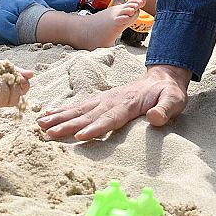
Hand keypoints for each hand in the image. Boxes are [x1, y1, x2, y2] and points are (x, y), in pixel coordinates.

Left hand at [0, 60, 34, 107]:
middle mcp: (5, 99)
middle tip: (4, 75)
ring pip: (4, 96)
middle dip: (10, 84)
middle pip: (15, 96)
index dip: (23, 83)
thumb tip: (32, 74)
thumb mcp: (4, 67)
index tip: (18, 76)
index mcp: (12, 90)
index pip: (24, 90)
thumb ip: (17, 71)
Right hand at [37, 64, 190, 140]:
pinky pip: (78, 106)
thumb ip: (165, 110)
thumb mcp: (174, 101)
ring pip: (78, 110)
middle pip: (87, 115)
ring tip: (41, 125)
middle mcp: (111, 101)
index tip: (80, 136)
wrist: (162, 78)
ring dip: (59, 118)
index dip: (95, 127)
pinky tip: (48, 115)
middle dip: (67, 125)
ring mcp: (103, 100)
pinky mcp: (100, 101)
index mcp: (128, 104)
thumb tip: (154, 118)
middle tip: (49, 133)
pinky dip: (62, 111)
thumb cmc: (168, 93)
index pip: (110, 118)